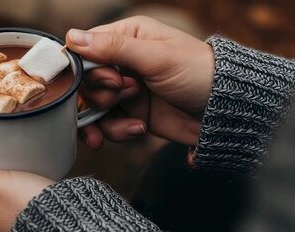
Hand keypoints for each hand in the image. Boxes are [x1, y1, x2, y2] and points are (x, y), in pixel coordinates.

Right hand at [66, 16, 214, 148]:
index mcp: (127, 37)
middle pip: (85, 83)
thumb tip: (71, 38)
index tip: (112, 79)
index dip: (89, 70)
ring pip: (93, 108)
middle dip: (102, 95)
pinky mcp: (131, 115)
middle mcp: (122, 63)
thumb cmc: (197, 72)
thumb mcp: (156, 57)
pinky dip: (118, 132)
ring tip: (134, 122)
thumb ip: (114, 48)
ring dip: (107, 119)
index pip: (86, 50)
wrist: (223, 111)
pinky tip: (139, 130)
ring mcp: (125, 91)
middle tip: (127, 94)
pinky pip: (108, 126)